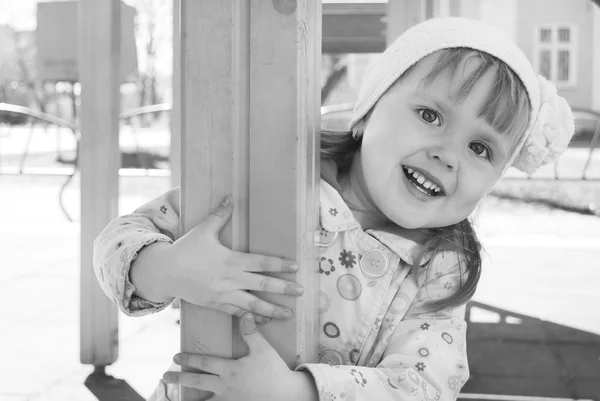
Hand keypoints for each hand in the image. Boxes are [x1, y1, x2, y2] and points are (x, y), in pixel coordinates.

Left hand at [163, 313, 318, 400]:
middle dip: (180, 378)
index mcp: (230, 370)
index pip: (205, 362)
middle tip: (166, 376)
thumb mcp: (264, 350)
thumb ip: (251, 333)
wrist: (286, 396)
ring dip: (188, 399)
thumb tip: (245, 313)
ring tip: (175, 399)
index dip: (189, 359)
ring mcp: (229, 400)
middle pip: (197, 382)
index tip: (176, 356)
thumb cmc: (274, 372)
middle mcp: (225, 386)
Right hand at [166, 195, 302, 320]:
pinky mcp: (216, 305)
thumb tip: (230, 197)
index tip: (296, 267)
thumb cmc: (185, 250)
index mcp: (231, 260)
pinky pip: (237, 313)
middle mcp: (231, 279)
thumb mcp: (203, 230)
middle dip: (284, 289)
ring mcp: (224, 294)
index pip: (262, 263)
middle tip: (301, 291)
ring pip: (253, 304)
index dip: (281, 265)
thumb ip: (219, 215)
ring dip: (272, 310)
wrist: (164, 272)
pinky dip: (252, 317)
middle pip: (263, 285)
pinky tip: (264, 320)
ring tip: (288, 314)